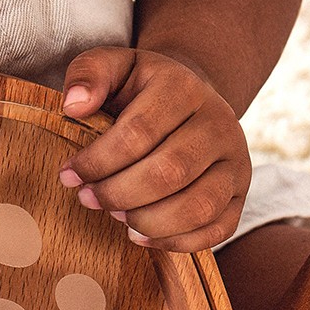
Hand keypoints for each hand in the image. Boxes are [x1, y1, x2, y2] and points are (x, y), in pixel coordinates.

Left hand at [58, 47, 250, 251]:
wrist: (190, 100)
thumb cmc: (141, 89)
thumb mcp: (114, 67)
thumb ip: (88, 73)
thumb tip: (73, 106)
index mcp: (184, 88)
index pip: (138, 132)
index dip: (97, 161)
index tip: (68, 174)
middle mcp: (219, 124)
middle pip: (168, 173)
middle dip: (117, 193)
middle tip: (88, 198)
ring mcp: (237, 161)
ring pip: (197, 206)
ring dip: (146, 221)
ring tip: (116, 215)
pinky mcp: (241, 193)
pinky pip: (217, 229)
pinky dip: (175, 241)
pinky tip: (139, 234)